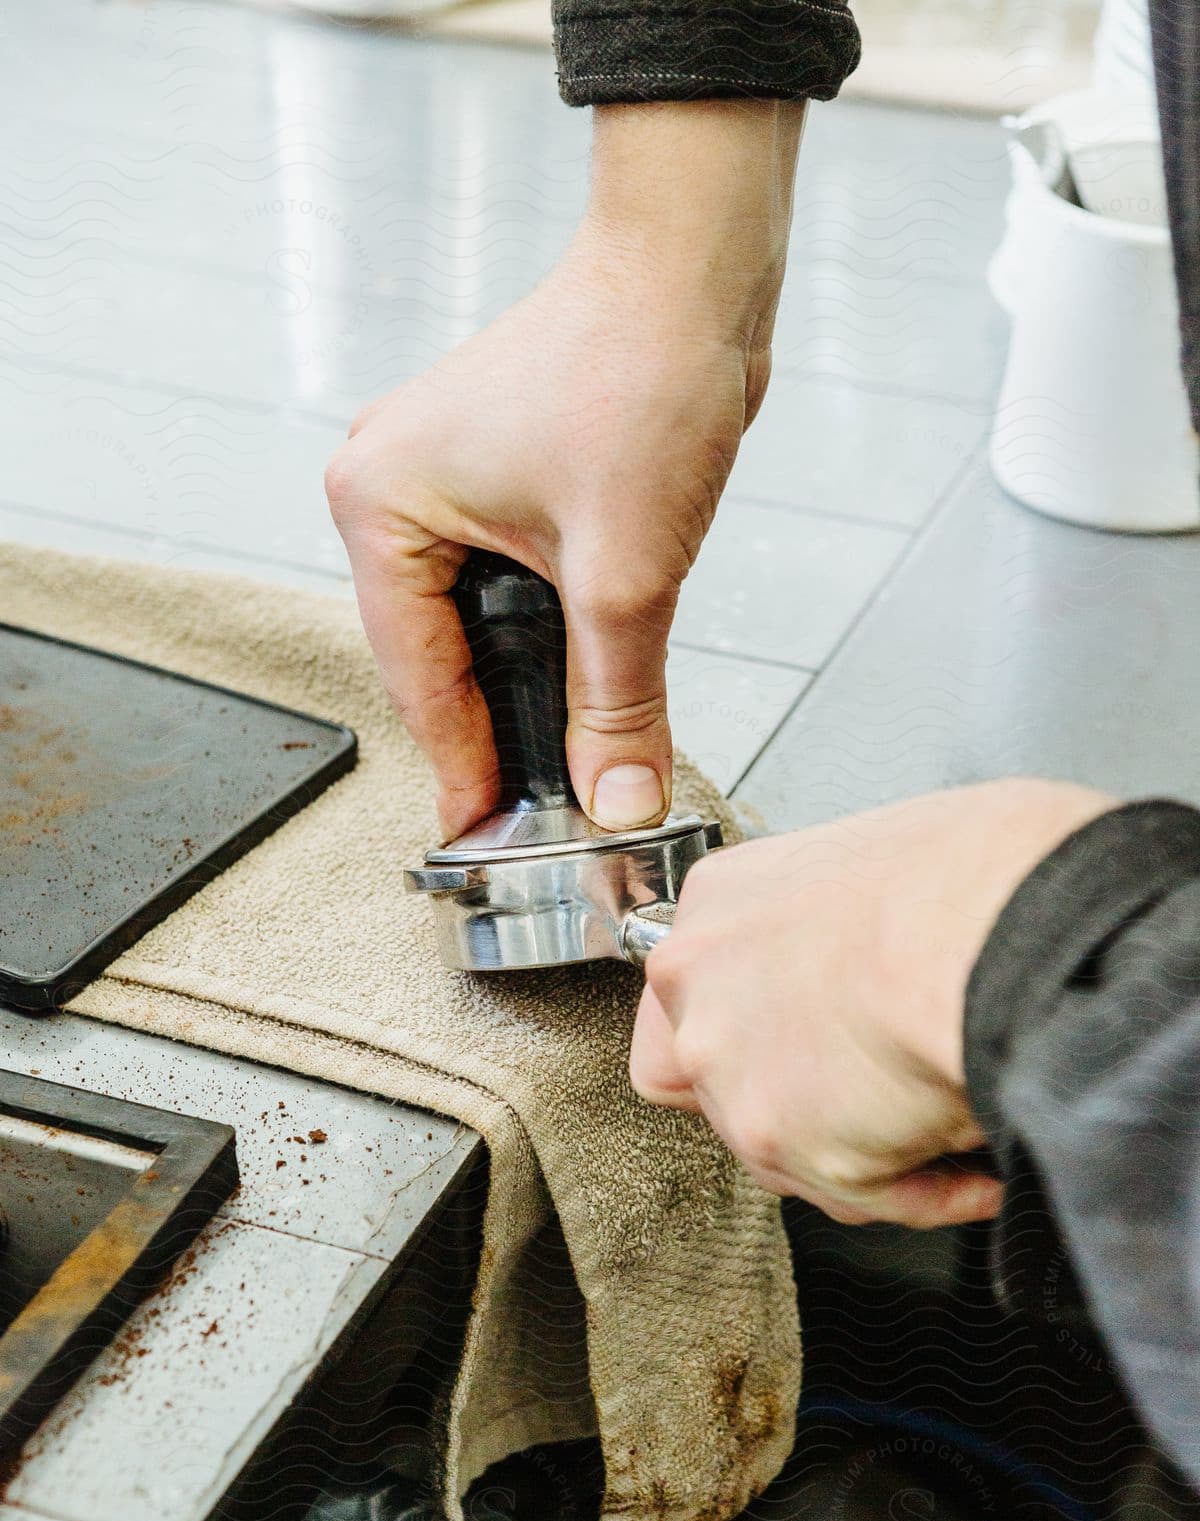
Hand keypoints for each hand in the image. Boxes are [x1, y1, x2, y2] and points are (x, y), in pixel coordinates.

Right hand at [325, 101, 804, 840]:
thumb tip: (616, 797)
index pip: (418, 676)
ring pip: (475, 622)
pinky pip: (506, 583)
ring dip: (523, 684)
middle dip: (494, 729)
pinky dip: (542, 634)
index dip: (461, 765)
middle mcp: (392, 487)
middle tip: (535, 812)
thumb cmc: (637, 373)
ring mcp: (442, 477)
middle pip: (439, 654)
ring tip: (561, 763)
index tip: (486, 834)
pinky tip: (576, 684)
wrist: (693, 268)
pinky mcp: (495, 473)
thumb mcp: (626, 574)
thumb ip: (616, 703)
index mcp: (381, 504)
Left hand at [629, 780, 1116, 1226]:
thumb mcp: (877, 856)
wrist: (998, 931)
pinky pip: (862, 1192)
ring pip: (785, 1153)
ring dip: (867, 1150)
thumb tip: (885, 954)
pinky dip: (927, 1189)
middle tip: (879, 1094)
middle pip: (720, 1084)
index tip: (807, 1041)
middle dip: (799, 1104)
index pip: (690, 992)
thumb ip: (837, 920)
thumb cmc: (968, 877)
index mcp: (721, 907)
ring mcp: (731, 1075)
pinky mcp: (781, 1145)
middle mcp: (701, 994)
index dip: (753, 1028)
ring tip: (952, 1125)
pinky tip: (979, 1169)